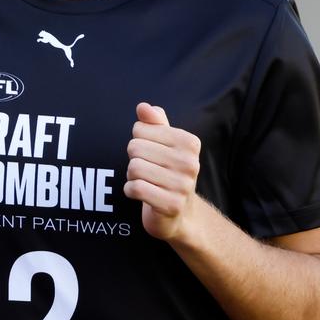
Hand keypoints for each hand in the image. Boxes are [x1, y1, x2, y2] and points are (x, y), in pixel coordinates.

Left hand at [124, 102, 201, 242]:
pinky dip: (130, 190)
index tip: (150, 153)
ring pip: (133, 168)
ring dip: (132, 176)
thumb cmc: (167, 171)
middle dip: (133, 159)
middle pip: (135, 148)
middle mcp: (190, 163)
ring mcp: (182, 185)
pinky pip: (135, 188)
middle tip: (147, 169)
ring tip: (145, 181)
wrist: (179, 213)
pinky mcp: (171, 205)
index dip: (137, 141)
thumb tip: (143, 107)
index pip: (140, 129)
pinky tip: (140, 193)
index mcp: (189, 142)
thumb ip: (153, 122)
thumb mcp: (163, 143)